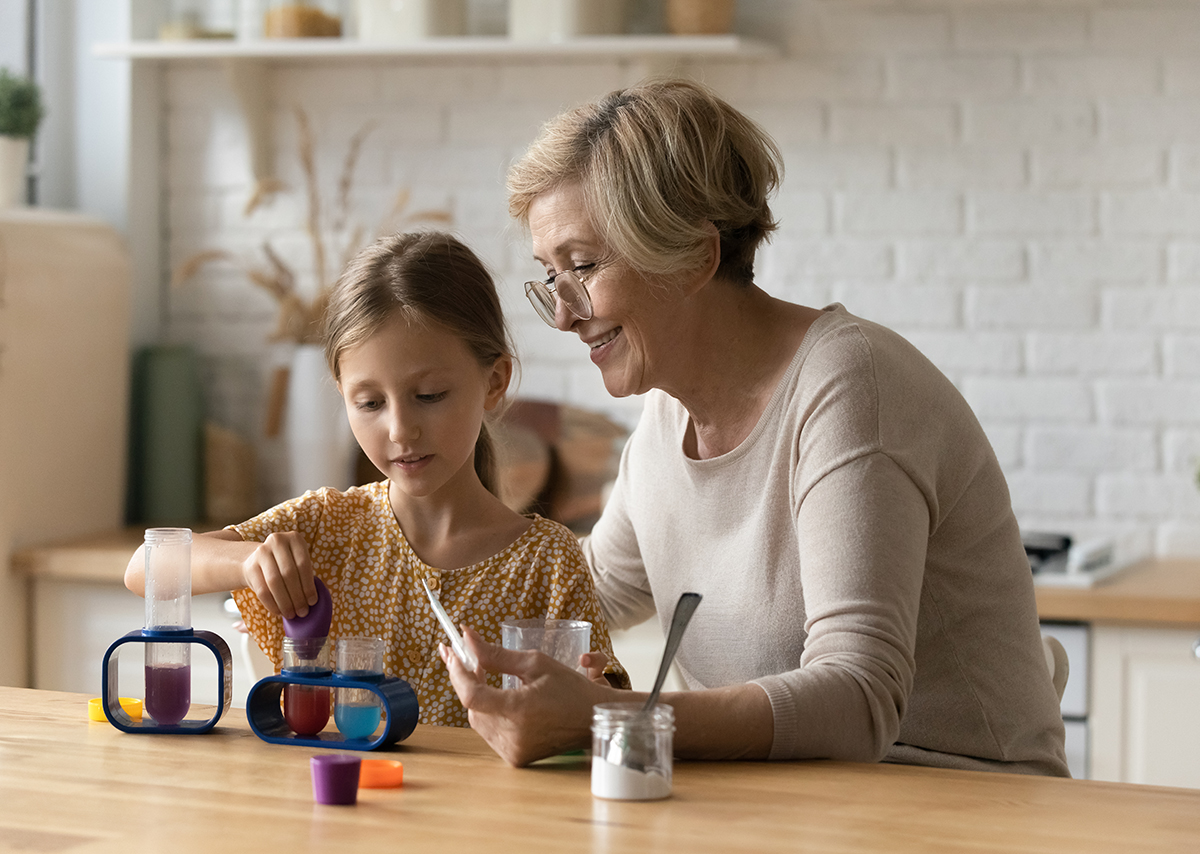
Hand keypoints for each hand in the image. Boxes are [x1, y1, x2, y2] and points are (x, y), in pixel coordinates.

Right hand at [239, 531, 316, 618]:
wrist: (257, 561)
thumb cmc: (285, 565)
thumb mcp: (297, 563)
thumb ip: (306, 577)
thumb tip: (313, 601)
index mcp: (295, 538)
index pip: (304, 564)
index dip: (309, 586)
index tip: (312, 602)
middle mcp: (277, 541)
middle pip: (289, 574)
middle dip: (297, 596)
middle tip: (302, 612)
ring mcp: (261, 552)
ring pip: (275, 582)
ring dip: (285, 602)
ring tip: (291, 614)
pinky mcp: (250, 566)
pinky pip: (262, 590)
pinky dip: (272, 604)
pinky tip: (279, 612)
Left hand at [441, 627, 613, 766]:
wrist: (593, 720)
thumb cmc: (571, 688)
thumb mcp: (535, 663)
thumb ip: (496, 654)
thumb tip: (467, 637)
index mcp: (520, 710)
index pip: (472, 695)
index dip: (457, 673)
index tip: (452, 653)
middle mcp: (513, 735)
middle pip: (472, 707)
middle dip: (468, 682)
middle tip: (473, 661)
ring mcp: (514, 751)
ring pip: (478, 720)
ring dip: (479, 698)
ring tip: (489, 678)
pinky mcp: (515, 758)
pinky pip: (490, 733)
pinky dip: (490, 714)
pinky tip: (500, 700)